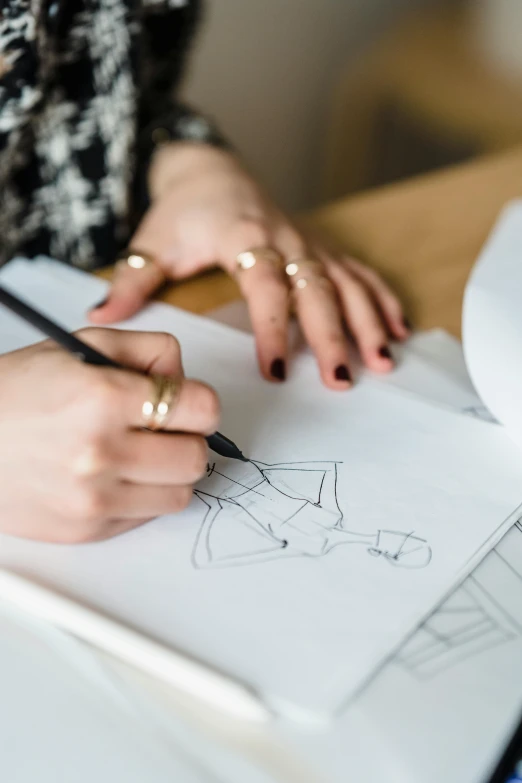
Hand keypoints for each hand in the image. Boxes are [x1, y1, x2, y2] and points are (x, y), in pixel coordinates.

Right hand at [0, 328, 218, 542]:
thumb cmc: (15, 394)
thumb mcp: (79, 347)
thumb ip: (147, 349)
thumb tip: (185, 376)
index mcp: (103, 397)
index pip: (202, 408)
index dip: (199, 401)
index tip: (187, 402)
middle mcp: (101, 452)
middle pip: (196, 456)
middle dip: (188, 438)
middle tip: (163, 429)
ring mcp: (94, 498)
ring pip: (181, 494)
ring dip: (170, 472)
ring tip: (140, 453)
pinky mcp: (87, 530)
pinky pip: (147, 516)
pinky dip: (143, 495)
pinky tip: (115, 474)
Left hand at [89, 143, 409, 388]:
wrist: (213, 172)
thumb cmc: (183, 212)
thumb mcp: (152, 242)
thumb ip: (132, 280)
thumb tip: (99, 318)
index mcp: (244, 236)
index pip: (264, 285)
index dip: (272, 327)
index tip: (273, 369)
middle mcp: (286, 238)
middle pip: (317, 288)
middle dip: (334, 335)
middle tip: (342, 378)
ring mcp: (310, 243)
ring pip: (347, 283)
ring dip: (368, 322)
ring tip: (383, 362)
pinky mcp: (322, 248)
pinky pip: (360, 273)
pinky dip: (381, 300)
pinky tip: (398, 331)